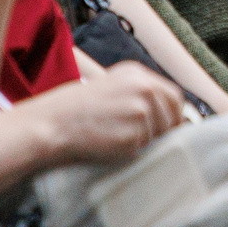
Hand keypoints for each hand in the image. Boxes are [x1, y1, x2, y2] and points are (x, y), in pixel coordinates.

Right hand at [26, 60, 181, 161]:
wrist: (53, 123)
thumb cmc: (77, 107)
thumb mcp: (111, 86)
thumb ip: (139, 93)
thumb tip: (169, 112)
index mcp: (138, 74)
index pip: (173, 96)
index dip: (173, 114)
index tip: (169, 126)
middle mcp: (144, 90)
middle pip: (172, 116)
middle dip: (165, 130)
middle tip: (148, 139)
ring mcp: (140, 113)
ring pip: (159, 135)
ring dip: (145, 141)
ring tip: (115, 137)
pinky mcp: (133, 137)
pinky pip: (142, 150)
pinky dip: (130, 152)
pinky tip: (109, 144)